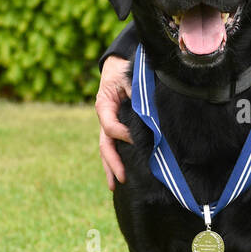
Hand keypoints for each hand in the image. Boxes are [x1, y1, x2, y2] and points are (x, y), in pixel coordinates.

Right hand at [96, 56, 132, 189]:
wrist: (117, 66)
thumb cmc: (124, 70)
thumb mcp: (129, 77)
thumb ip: (136, 92)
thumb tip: (147, 109)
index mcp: (104, 105)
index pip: (110, 126)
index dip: (121, 134)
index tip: (135, 140)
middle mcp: (104, 117)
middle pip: (104, 144)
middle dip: (112, 163)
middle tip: (121, 178)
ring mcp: (107, 124)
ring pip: (106, 149)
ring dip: (110, 167)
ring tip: (114, 186)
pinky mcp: (114, 128)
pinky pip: (112, 146)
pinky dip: (114, 161)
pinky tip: (119, 176)